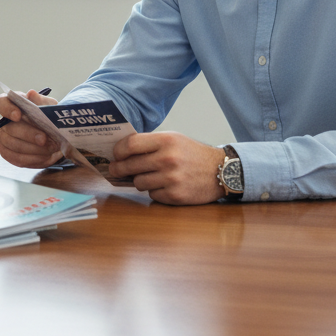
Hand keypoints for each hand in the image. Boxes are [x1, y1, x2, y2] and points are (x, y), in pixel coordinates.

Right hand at [0, 88, 62, 168]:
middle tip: (44, 138)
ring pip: (12, 144)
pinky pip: (16, 158)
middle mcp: (5, 121)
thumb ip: (41, 100)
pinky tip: (44, 155)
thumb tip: (31, 94)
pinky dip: (32, 158)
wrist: (56, 137)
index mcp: (12, 104)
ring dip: (32, 148)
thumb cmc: (49, 118)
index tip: (18, 115)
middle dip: (27, 134)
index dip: (6, 109)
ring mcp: (5, 138)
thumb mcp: (50, 106)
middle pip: (7, 128)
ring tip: (50, 147)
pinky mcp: (9, 153)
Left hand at [109, 130, 225, 204]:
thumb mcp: (173, 139)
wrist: (221, 171)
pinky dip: (154, 191)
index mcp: (166, 140)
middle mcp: (167, 159)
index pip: (130, 145)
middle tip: (115, 169)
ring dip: (140, 180)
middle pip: (129, 166)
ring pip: (138, 182)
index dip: (118, 151)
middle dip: (119, 168)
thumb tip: (121, 151)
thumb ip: (149, 143)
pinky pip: (152, 194)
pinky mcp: (175, 195)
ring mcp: (171, 179)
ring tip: (149, 176)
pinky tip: (164, 185)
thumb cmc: (192, 153)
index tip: (115, 155)